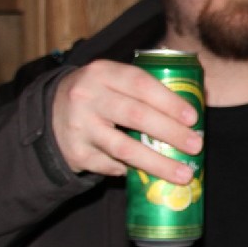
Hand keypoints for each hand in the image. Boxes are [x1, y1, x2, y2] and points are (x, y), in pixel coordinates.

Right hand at [49, 59, 201, 181]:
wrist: (51, 114)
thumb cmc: (99, 96)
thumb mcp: (113, 81)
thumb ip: (144, 89)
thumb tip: (192, 111)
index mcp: (102, 72)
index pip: (140, 83)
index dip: (169, 101)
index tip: (194, 118)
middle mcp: (87, 97)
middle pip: (136, 116)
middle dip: (171, 133)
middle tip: (196, 146)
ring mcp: (79, 126)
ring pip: (125, 149)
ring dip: (158, 163)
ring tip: (184, 173)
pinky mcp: (76, 153)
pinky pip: (112, 166)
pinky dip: (133, 170)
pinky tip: (147, 173)